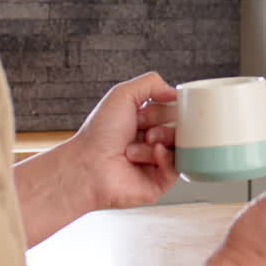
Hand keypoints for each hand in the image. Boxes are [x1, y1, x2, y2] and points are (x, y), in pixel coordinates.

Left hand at [69, 72, 179, 210]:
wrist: (89, 165)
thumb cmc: (99, 133)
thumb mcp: (123, 94)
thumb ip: (151, 83)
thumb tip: (175, 92)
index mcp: (141, 123)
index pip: (170, 111)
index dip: (164, 108)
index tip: (152, 109)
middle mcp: (148, 142)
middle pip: (177, 128)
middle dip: (163, 124)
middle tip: (146, 128)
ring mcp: (154, 162)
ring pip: (177, 146)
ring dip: (161, 139)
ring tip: (144, 142)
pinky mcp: (158, 182)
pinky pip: (177, 167)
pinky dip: (167, 157)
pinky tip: (154, 153)